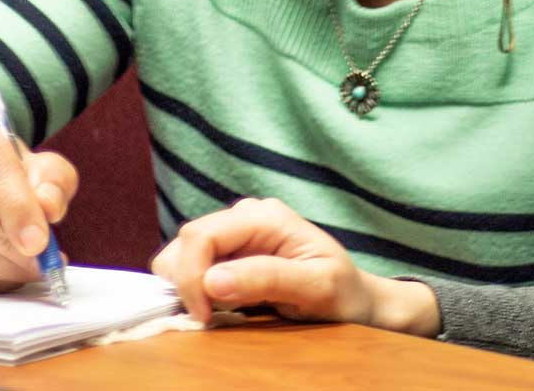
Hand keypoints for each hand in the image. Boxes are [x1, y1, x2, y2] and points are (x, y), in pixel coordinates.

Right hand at [150, 197, 440, 333]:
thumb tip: (212, 280)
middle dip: (187, 283)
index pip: (200, 236)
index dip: (191, 277)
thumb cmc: (342, 292)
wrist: (353, 300)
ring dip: (190, 288)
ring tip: (223, 310)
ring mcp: (235, 235)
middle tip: (214, 316)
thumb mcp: (316, 287)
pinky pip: (192, 269)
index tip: (204, 316)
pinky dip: (195, 291)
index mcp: (265, 216)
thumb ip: (267, 279)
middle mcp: (244, 217)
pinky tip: (222, 305)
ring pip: (180, 256)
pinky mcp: (228, 255)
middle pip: (184, 243)